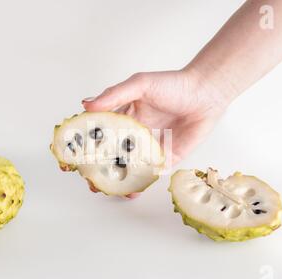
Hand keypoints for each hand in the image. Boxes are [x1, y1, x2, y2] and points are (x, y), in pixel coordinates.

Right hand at [82, 70, 230, 197]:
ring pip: (129, 166)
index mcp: (124, 116)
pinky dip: (140, 182)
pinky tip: (131, 190)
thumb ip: (114, 95)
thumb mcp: (140, 84)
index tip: (75, 157)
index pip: (100, 133)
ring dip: (118, 178)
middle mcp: (134, 134)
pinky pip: (152, 172)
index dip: (86, 145)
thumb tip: (86, 105)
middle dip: (100, 168)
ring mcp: (150, 147)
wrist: (206, 93)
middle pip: (112, 154)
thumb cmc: (173, 84)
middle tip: (91, 180)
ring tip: (108, 189)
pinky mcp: (167, 157)